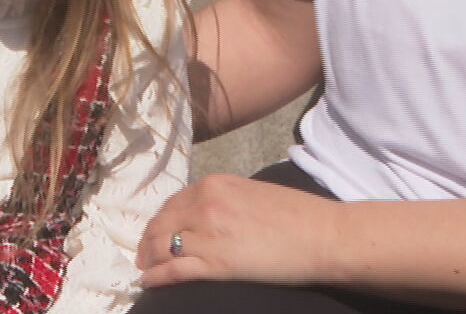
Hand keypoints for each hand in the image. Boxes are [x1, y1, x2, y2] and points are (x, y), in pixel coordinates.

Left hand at [136, 173, 339, 287]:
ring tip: (145, 269)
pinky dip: (156, 277)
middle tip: (143, 255)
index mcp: (213, 185)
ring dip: (149, 260)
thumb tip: (204, 214)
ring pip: (162, 248)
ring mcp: (207, 234)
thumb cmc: (296, 215)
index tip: (155, 233)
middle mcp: (204, 205)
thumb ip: (222, 199)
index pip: (172, 204)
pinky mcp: (215, 264)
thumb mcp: (251, 192)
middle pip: (161, 225)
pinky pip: (173, 270)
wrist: (322, 235)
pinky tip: (147, 281)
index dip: (160, 221)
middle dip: (148, 242)